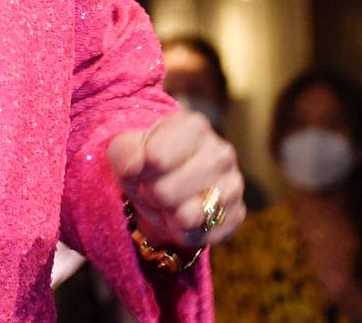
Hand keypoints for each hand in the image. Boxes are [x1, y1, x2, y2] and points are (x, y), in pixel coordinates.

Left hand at [107, 108, 244, 248]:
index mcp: (194, 127)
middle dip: (152, 195)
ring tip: (168, 202)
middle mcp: (221, 153)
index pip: (156, 158)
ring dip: (167, 215)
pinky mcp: (237, 215)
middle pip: (167, 191)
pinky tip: (182, 218)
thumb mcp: (124, 151)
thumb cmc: (144, 165)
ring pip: (188, 216)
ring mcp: (234, 184)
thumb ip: (125, 153)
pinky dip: (183, 233)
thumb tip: (134, 167)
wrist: (161, 194)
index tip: (144, 164)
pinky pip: (201, 235)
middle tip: (154, 187)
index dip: (140, 169)